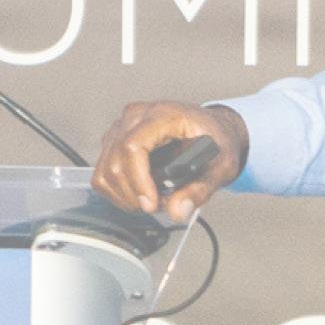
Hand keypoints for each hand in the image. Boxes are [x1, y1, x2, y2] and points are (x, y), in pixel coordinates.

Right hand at [92, 101, 250, 220]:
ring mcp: (122, 126)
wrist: (212, 129)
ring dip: (124, 194)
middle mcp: (138, 116)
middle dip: (134, 194)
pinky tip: (137, 194)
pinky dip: (116, 190)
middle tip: (157, 206)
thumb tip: (178, 210)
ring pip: (104, 168)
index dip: (138, 179)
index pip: (133, 145)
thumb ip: (201, 189)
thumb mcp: (222, 165)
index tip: (151, 203)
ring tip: (150, 201)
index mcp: (165, 115)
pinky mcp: (114, 139)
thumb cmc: (216, 140)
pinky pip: (101, 170)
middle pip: (115, 160)